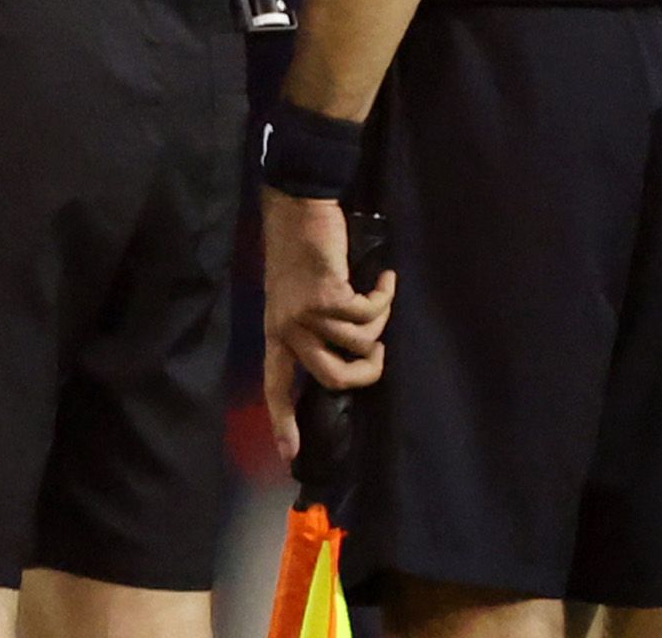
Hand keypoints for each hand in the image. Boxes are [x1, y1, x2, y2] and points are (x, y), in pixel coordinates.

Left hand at [260, 188, 393, 461]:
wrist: (297, 207)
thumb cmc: (300, 250)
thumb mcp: (295, 293)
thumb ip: (312, 325)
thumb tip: (350, 351)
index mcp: (277, 332)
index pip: (276, 384)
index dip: (283, 421)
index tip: (290, 454)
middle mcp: (288, 328)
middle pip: (333, 377)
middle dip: (368, 372)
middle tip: (380, 353)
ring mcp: (306, 313)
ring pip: (360, 343)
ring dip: (380, 322)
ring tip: (378, 298)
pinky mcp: (327, 295)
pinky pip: (371, 313)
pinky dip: (384, 297)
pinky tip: (385, 280)